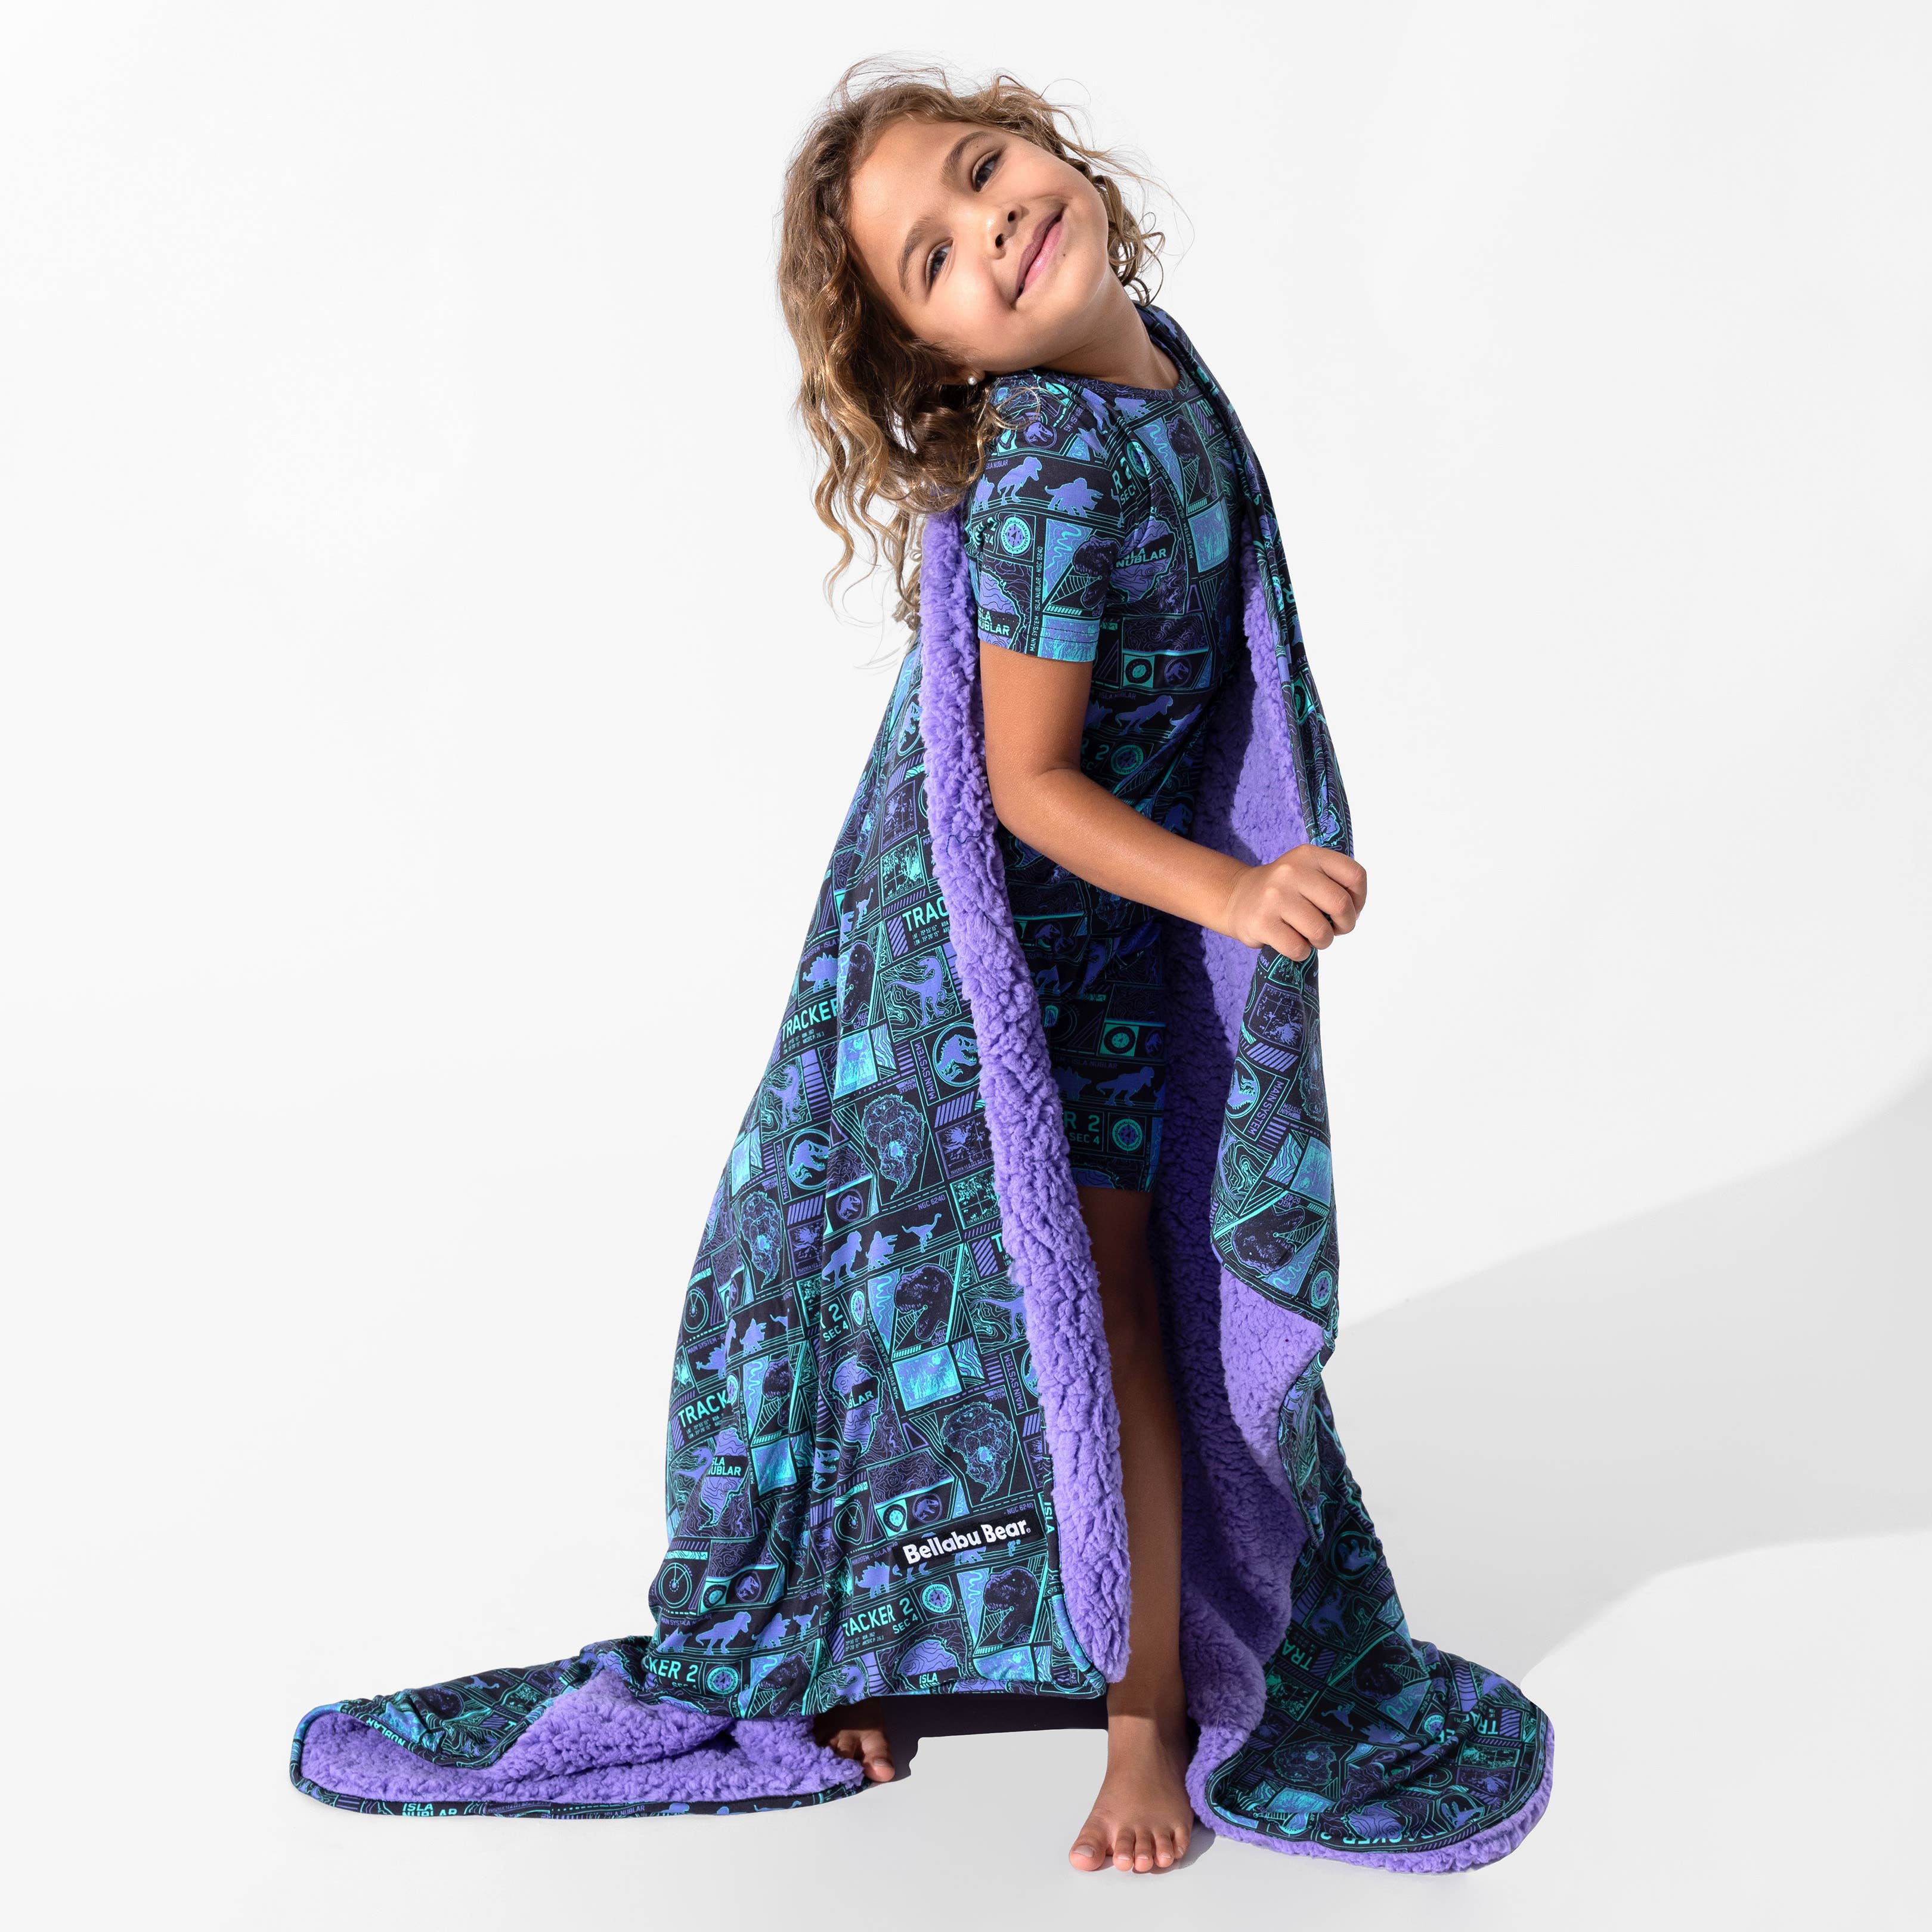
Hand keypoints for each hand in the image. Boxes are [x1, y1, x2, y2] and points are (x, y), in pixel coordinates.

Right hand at [1219, 845, 1367, 958]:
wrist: (1237, 897)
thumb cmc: (1284, 891)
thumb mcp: (1308, 872)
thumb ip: (1334, 883)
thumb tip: (1353, 912)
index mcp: (1309, 855)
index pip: (1355, 875)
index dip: (1359, 899)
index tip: (1349, 909)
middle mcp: (1291, 871)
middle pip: (1340, 904)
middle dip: (1345, 925)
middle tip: (1335, 929)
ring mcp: (1275, 897)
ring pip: (1320, 931)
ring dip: (1322, 941)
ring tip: (1310, 936)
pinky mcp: (1262, 923)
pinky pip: (1298, 948)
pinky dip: (1301, 952)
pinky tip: (1293, 943)